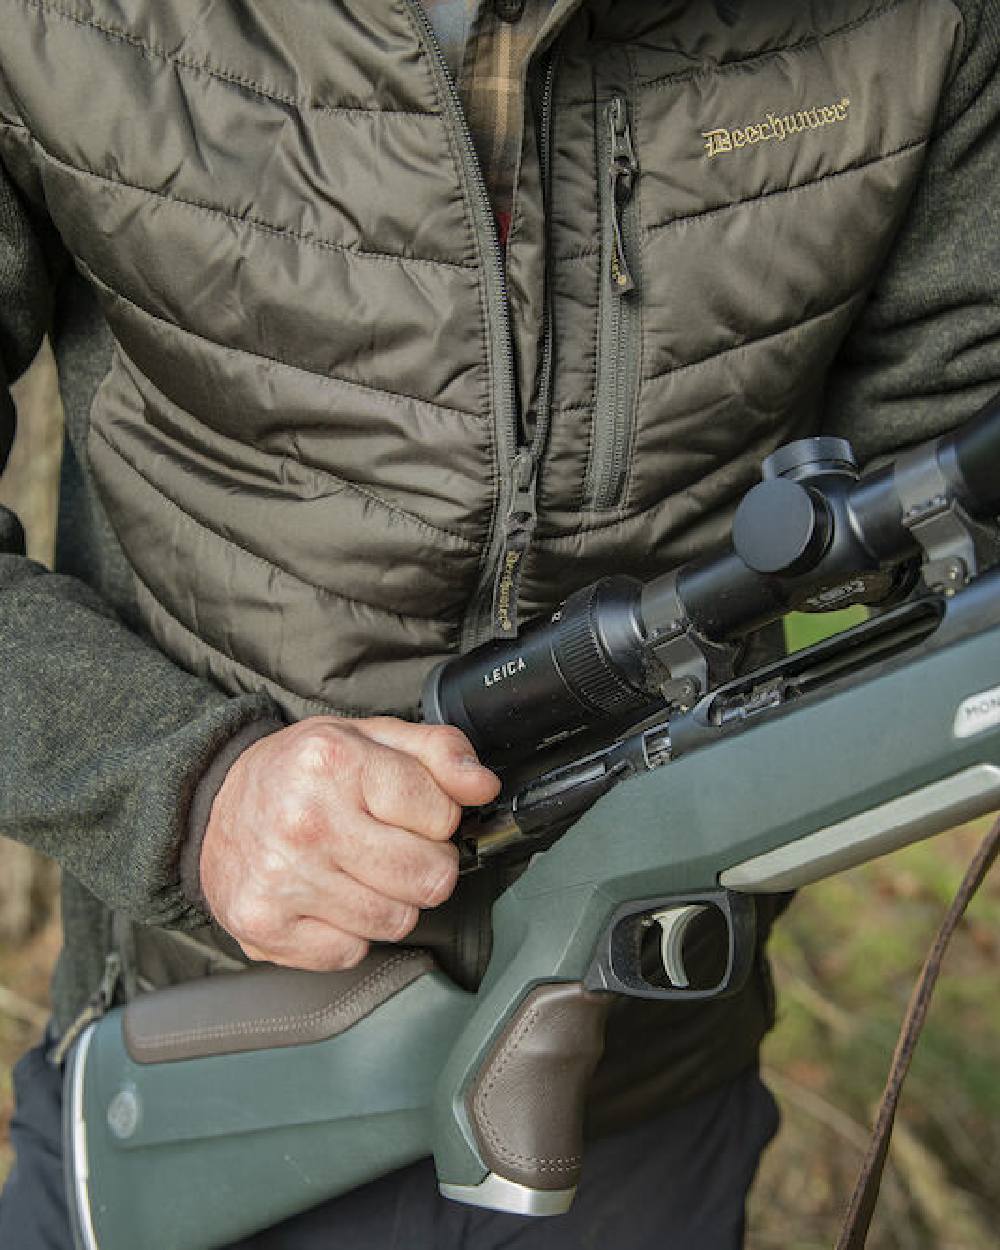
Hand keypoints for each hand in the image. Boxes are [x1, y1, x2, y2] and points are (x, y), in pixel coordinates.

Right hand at [199, 716, 500, 969]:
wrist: (213, 804)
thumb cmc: (300, 771)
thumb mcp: (370, 737)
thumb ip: (437, 752)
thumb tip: (482, 785)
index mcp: (335, 761)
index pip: (442, 816)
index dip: (438, 818)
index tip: (412, 813)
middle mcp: (306, 822)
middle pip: (428, 878)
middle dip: (424, 865)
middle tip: (392, 846)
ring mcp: (282, 879)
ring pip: (395, 921)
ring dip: (389, 901)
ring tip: (357, 870)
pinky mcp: (264, 926)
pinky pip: (350, 952)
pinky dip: (348, 932)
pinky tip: (326, 898)